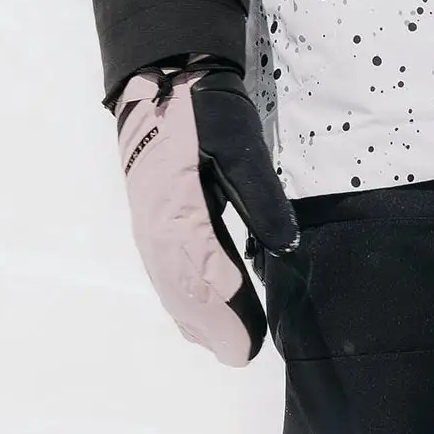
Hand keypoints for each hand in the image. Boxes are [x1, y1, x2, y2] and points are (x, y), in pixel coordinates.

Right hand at [116, 61, 299, 364]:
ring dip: (200, 322)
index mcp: (178, 212)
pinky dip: (183, 304)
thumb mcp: (237, 144)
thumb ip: (259, 197)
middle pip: (185, 294)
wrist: (158, 81)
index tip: (251, 343)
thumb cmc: (201, 110)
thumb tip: (285, 246)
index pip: (204, 277)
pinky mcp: (151, 225)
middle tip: (249, 353)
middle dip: (216, 327)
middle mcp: (156, 232)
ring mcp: (149, 231)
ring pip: (172, 290)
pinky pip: (165, 276)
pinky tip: (201, 321)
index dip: (227, 314)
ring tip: (233, 346)